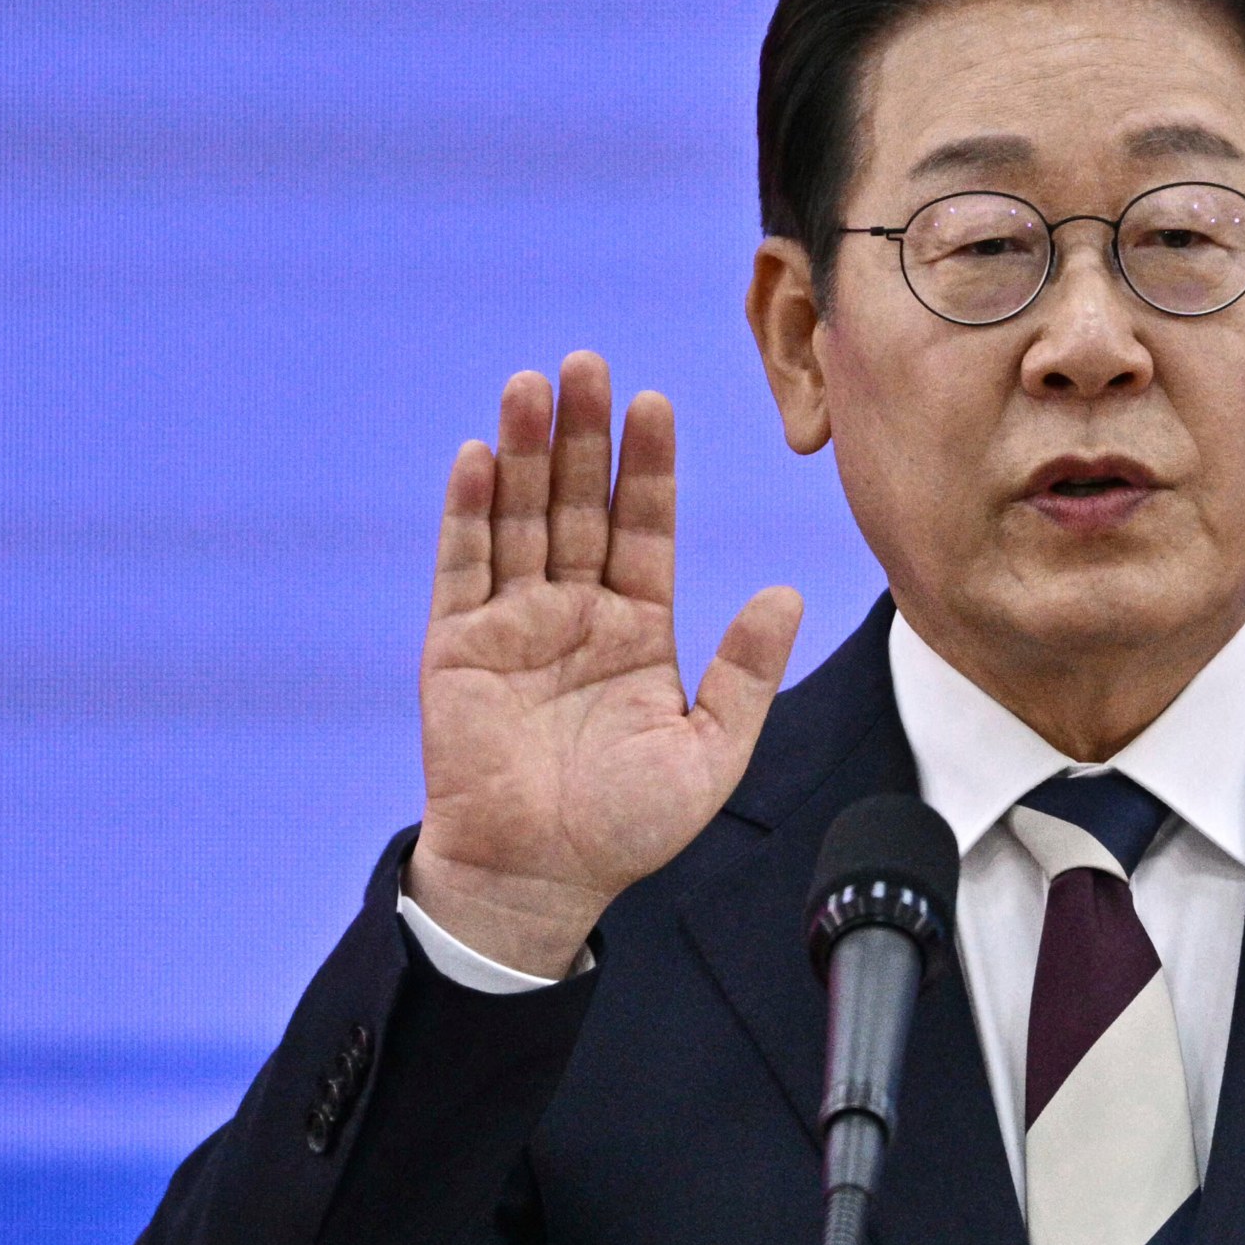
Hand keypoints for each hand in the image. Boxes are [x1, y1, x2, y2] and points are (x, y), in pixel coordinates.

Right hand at [406, 352, 802, 975]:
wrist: (541, 880)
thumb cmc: (627, 827)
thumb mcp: (711, 751)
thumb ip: (746, 672)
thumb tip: (786, 594)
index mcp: (637, 627)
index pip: (644, 527)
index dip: (648, 466)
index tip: (655, 403)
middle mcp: (575, 611)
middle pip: (579, 504)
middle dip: (584, 435)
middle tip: (587, 363)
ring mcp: (513, 623)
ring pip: (519, 518)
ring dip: (525, 451)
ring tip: (531, 385)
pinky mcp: (458, 646)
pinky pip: (462, 567)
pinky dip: (468, 512)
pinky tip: (478, 456)